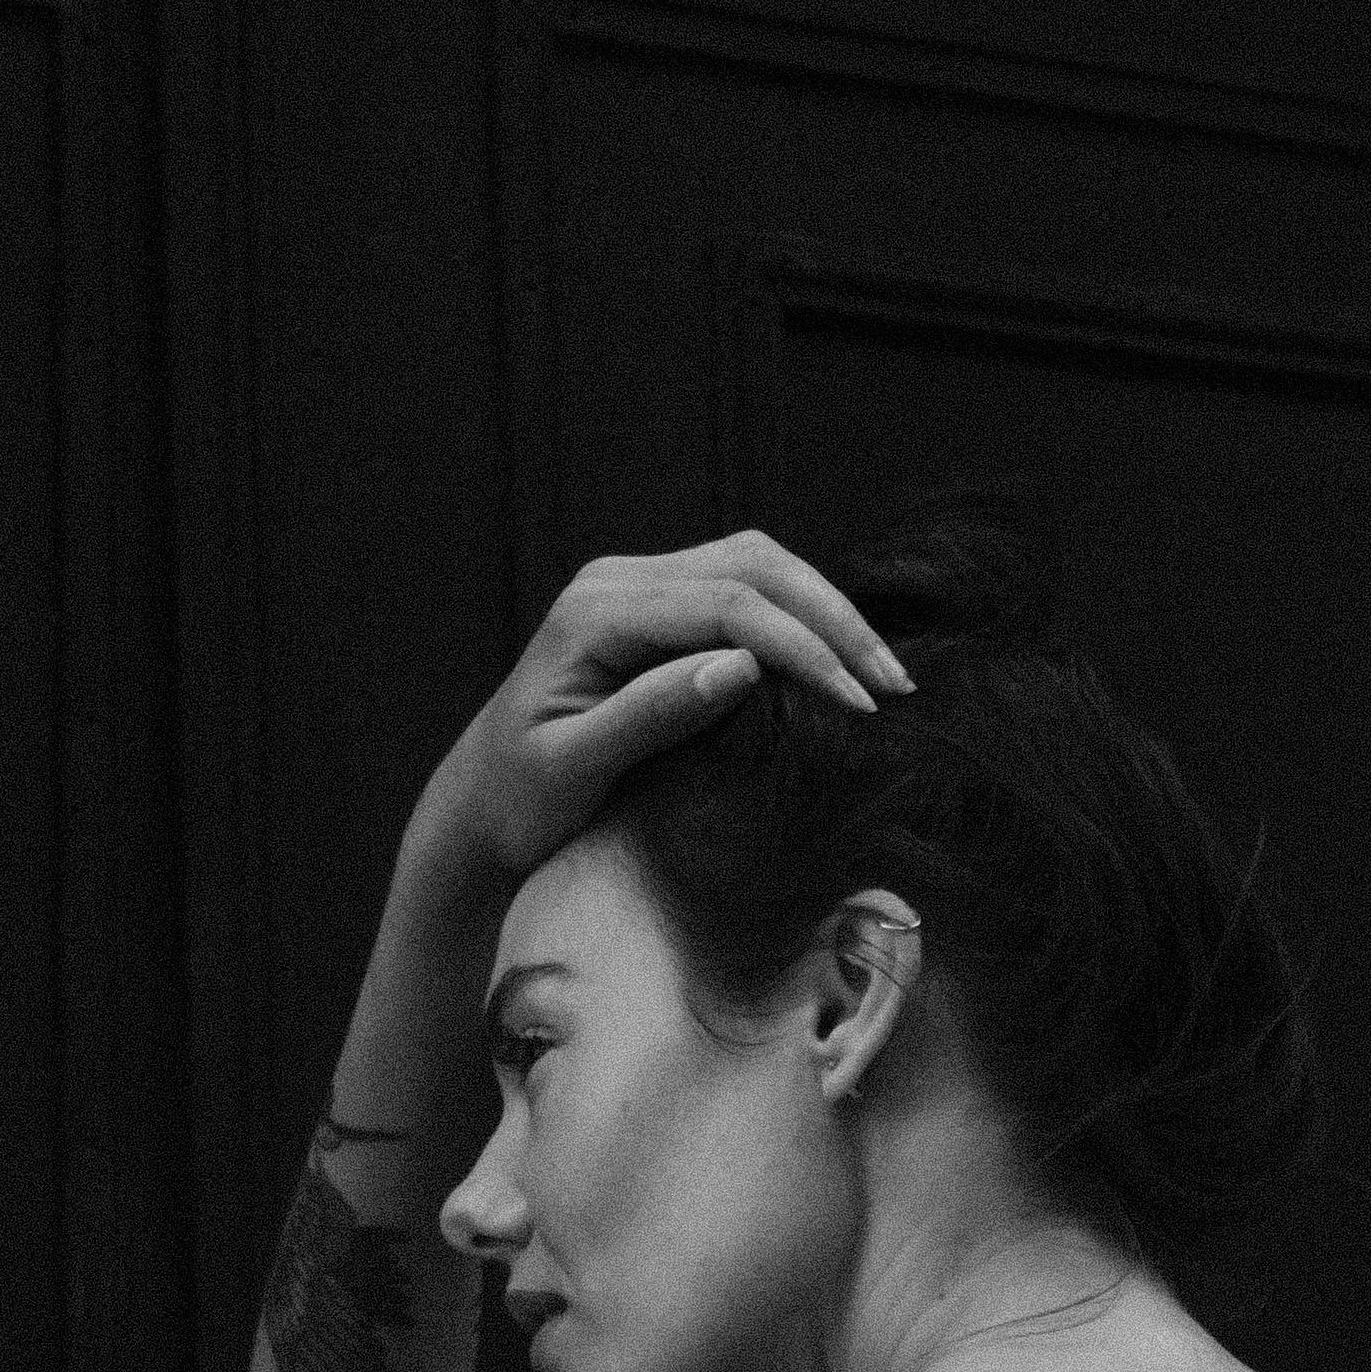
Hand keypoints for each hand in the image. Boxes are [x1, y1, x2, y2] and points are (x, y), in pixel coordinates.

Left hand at [414, 532, 910, 889]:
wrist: (477, 808)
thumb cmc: (519, 804)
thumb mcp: (576, 771)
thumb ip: (651, 715)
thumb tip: (743, 667)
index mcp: (596, 613)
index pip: (726, 606)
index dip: (803, 649)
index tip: (860, 706)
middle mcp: (616, 580)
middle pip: (753, 565)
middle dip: (833, 620)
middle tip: (893, 687)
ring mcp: (636, 586)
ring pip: (756, 563)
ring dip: (826, 610)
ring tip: (882, 674)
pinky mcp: (655, 607)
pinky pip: (743, 586)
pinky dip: (800, 614)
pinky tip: (839, 662)